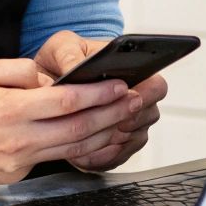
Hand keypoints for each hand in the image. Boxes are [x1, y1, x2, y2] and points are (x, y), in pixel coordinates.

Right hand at [0, 58, 135, 185]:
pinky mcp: (15, 176)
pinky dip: (77, 147)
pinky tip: (94, 135)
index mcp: (7, 112)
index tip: (119, 84)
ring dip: (103, 133)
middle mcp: (16, 142)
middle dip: (112, 114)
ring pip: (72, 149)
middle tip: (135, 100)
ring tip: (125, 117)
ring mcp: (16, 164)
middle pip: (78, 130)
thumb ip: (17, 71)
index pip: (65, 103)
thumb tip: (49, 78)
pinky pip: (52, 159)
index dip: (97, 94)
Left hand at [33, 31, 168, 172]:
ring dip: (109, 140)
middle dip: (124, 119)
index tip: (125, 97)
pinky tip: (78, 153)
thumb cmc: (61, 60)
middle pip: (148, 116)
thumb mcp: (61, 47)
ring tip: (82, 138)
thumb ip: (69, 54)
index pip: (157, 86)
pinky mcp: (115, 147)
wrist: (48, 81)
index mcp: (134, 72)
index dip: (145, 94)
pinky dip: (99, 157)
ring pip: (132, 140)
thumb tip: (76, 68)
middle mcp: (137, 101)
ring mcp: (129, 126)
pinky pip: (116, 158)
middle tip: (99, 119)